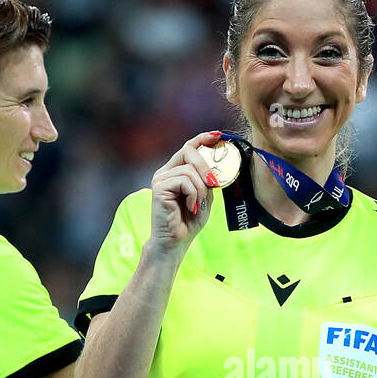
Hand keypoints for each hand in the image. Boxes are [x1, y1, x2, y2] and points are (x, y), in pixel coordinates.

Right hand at [148, 131, 222, 258]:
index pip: (188, 147)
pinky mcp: (159, 187)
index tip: (217, 135)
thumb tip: (216, 164)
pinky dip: (193, 194)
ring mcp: (161, 178)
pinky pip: (184, 181)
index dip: (203, 139)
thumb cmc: (189, 222)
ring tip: (197, 205)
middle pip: (188, 151)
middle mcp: (166, 172)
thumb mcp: (204, 197)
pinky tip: (190, 207)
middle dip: (205, 166)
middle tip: (213, 183)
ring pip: (189, 170)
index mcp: (176, 171)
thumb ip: (207, 180)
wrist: (175, 242)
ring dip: (200, 189)